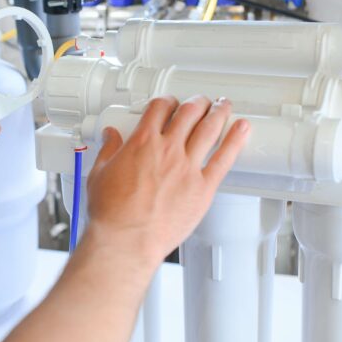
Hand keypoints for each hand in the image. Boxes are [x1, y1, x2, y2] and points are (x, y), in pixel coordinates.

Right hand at [84, 96, 248, 262]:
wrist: (127, 240)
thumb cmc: (112, 213)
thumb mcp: (99, 174)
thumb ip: (108, 151)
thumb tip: (111, 137)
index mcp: (142, 143)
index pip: (159, 108)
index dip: (167, 101)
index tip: (169, 103)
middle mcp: (167, 150)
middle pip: (189, 112)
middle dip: (197, 102)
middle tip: (201, 102)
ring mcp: (187, 168)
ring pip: (209, 128)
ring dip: (218, 112)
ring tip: (224, 106)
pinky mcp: (203, 188)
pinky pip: (224, 158)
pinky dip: (235, 140)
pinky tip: (242, 129)